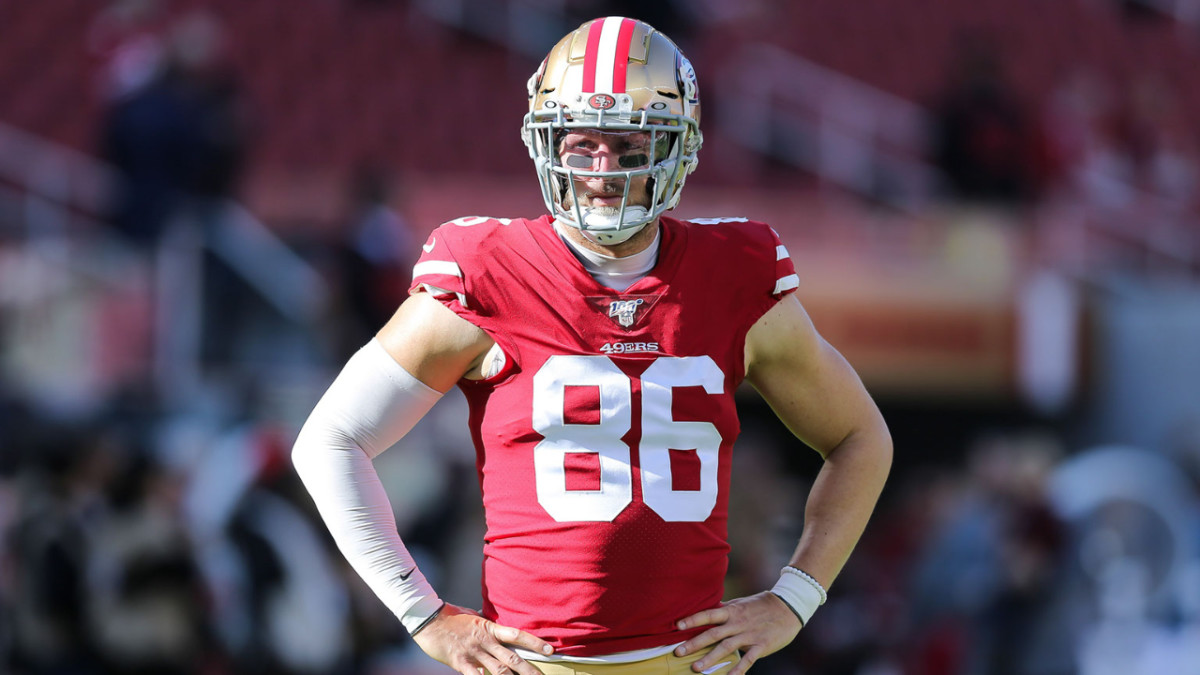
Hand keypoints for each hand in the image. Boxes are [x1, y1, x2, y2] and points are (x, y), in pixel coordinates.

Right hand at [412, 604, 554, 674]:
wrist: (428, 619)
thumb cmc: (451, 617)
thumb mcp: (474, 618)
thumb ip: (488, 628)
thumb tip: (500, 632)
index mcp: (490, 628)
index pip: (518, 635)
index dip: (535, 643)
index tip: (550, 650)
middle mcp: (485, 640)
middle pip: (512, 657)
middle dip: (529, 670)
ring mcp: (473, 652)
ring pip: (499, 670)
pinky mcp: (460, 662)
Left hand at [674, 592, 801, 674]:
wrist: (788, 607)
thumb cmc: (761, 605)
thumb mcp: (741, 603)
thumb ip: (724, 609)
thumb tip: (706, 609)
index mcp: (732, 611)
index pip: (708, 614)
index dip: (693, 620)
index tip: (677, 626)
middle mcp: (738, 623)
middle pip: (713, 633)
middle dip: (694, 643)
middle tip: (678, 652)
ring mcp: (749, 635)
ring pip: (726, 648)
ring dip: (710, 658)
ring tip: (696, 668)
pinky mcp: (761, 646)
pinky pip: (748, 660)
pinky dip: (738, 670)